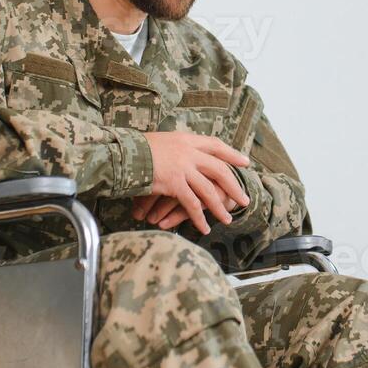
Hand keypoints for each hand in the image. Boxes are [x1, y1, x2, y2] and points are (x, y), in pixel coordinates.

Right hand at [136, 131, 250, 235]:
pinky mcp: (174, 183)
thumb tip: (183, 151)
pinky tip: (204, 228)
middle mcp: (188, 152)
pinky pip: (192, 204)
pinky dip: (199, 218)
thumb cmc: (136, 148)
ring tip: (228, 219)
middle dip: (234, 186)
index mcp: (186, 139)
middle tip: (245, 199)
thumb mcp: (161, 141)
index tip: (245, 162)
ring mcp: (183, 168)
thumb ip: (176, 147)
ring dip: (219, 207)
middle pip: (220, 169)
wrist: (122, 153)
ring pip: (209, 190)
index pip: (216, 145)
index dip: (232, 154)